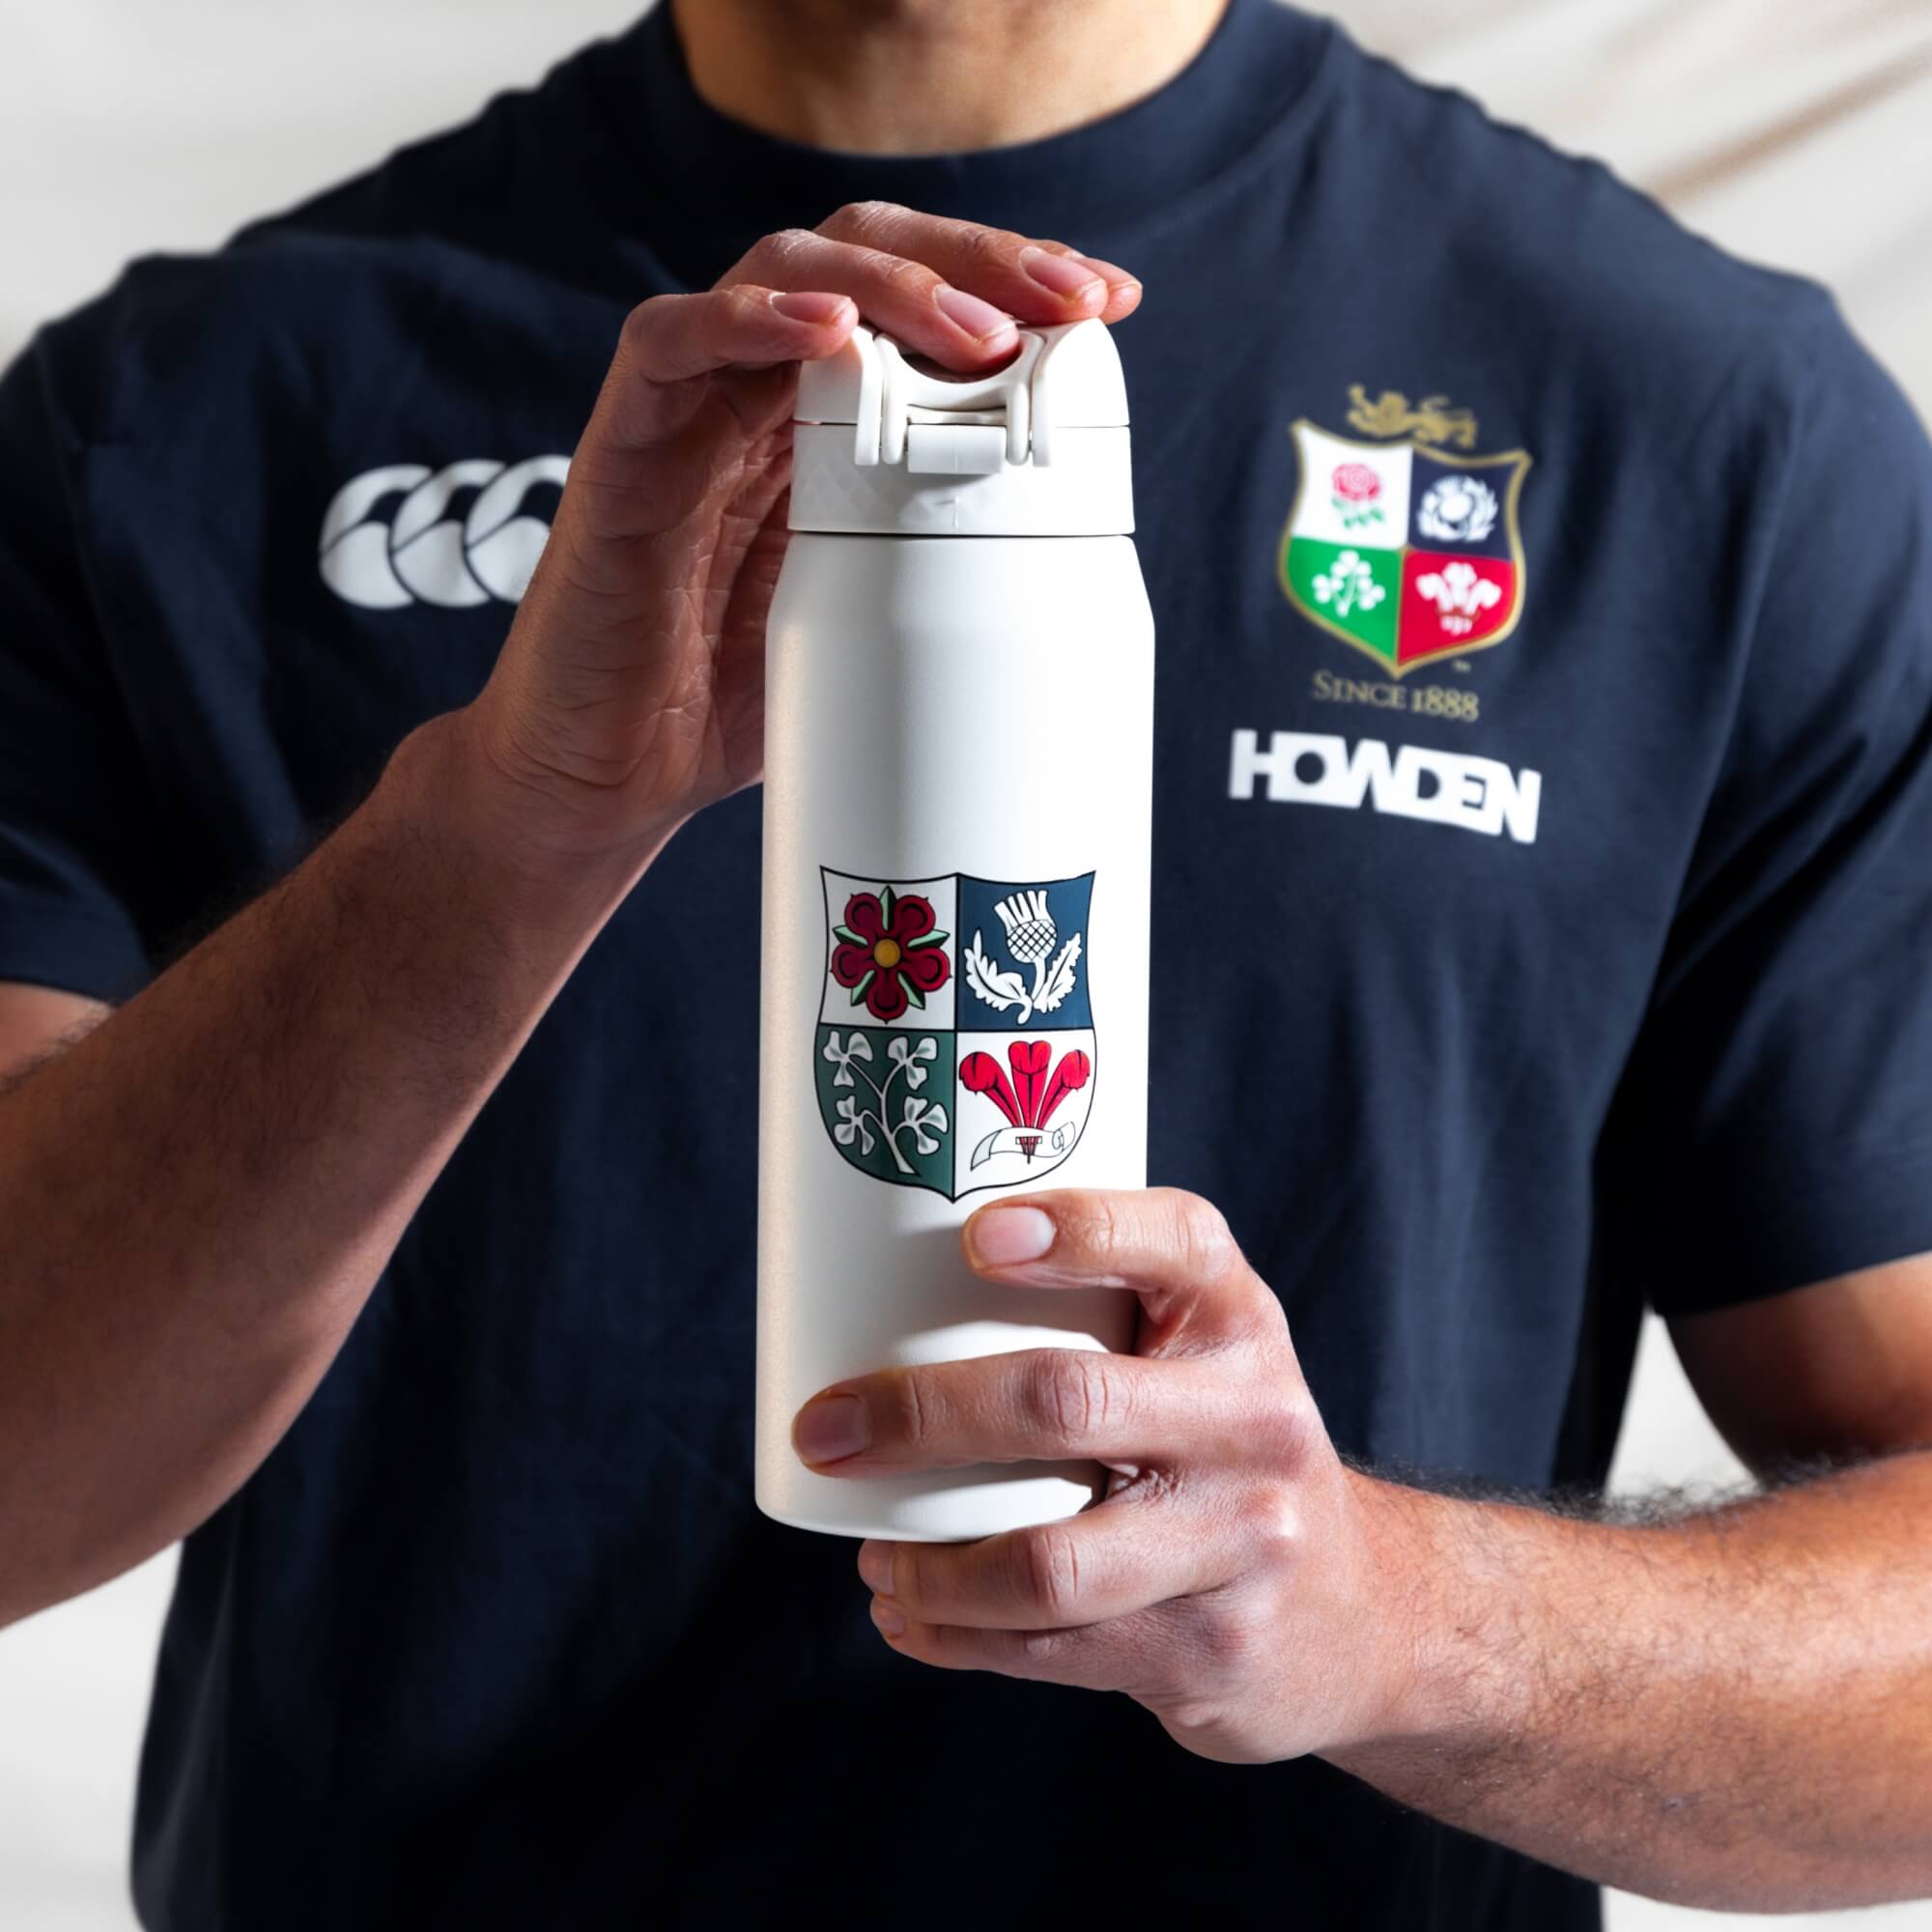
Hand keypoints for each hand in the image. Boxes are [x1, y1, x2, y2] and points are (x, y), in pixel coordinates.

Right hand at [457, 204, 1139, 870]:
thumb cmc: (731, 708)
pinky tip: (830, 332)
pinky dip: (749, 320)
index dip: (1013, 284)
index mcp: (826, 425)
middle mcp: (760, 395)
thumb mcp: (873, 627)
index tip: (1110, 303)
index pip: (920, 303)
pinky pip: (671, 342)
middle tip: (1073, 296)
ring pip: (784, 270)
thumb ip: (937, 560)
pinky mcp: (622, 447)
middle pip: (868, 255)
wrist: (609, 781)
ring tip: (978, 333)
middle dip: (981, 257)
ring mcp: (691, 412)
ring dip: (893, 283)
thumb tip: (1068, 553)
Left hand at [790, 1188, 1423, 1764]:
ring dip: (929, 1567)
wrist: (1363, 1611)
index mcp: (1237, 1321)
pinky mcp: (1211, 1649)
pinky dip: (957, 1635)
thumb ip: (1096, 1315)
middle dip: (922, 1415)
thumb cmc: (1222, 1448)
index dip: (1076, 1228)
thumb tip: (880, 1294)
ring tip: (870, 1556)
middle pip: (1065, 1401)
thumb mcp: (1201, 1357)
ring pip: (1048, 1563)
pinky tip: (909, 1616)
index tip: (972, 1236)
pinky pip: (1052, 1651)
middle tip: (828, 1430)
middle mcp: (1254, 1419)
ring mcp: (1241, 1543)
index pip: (1173, 1243)